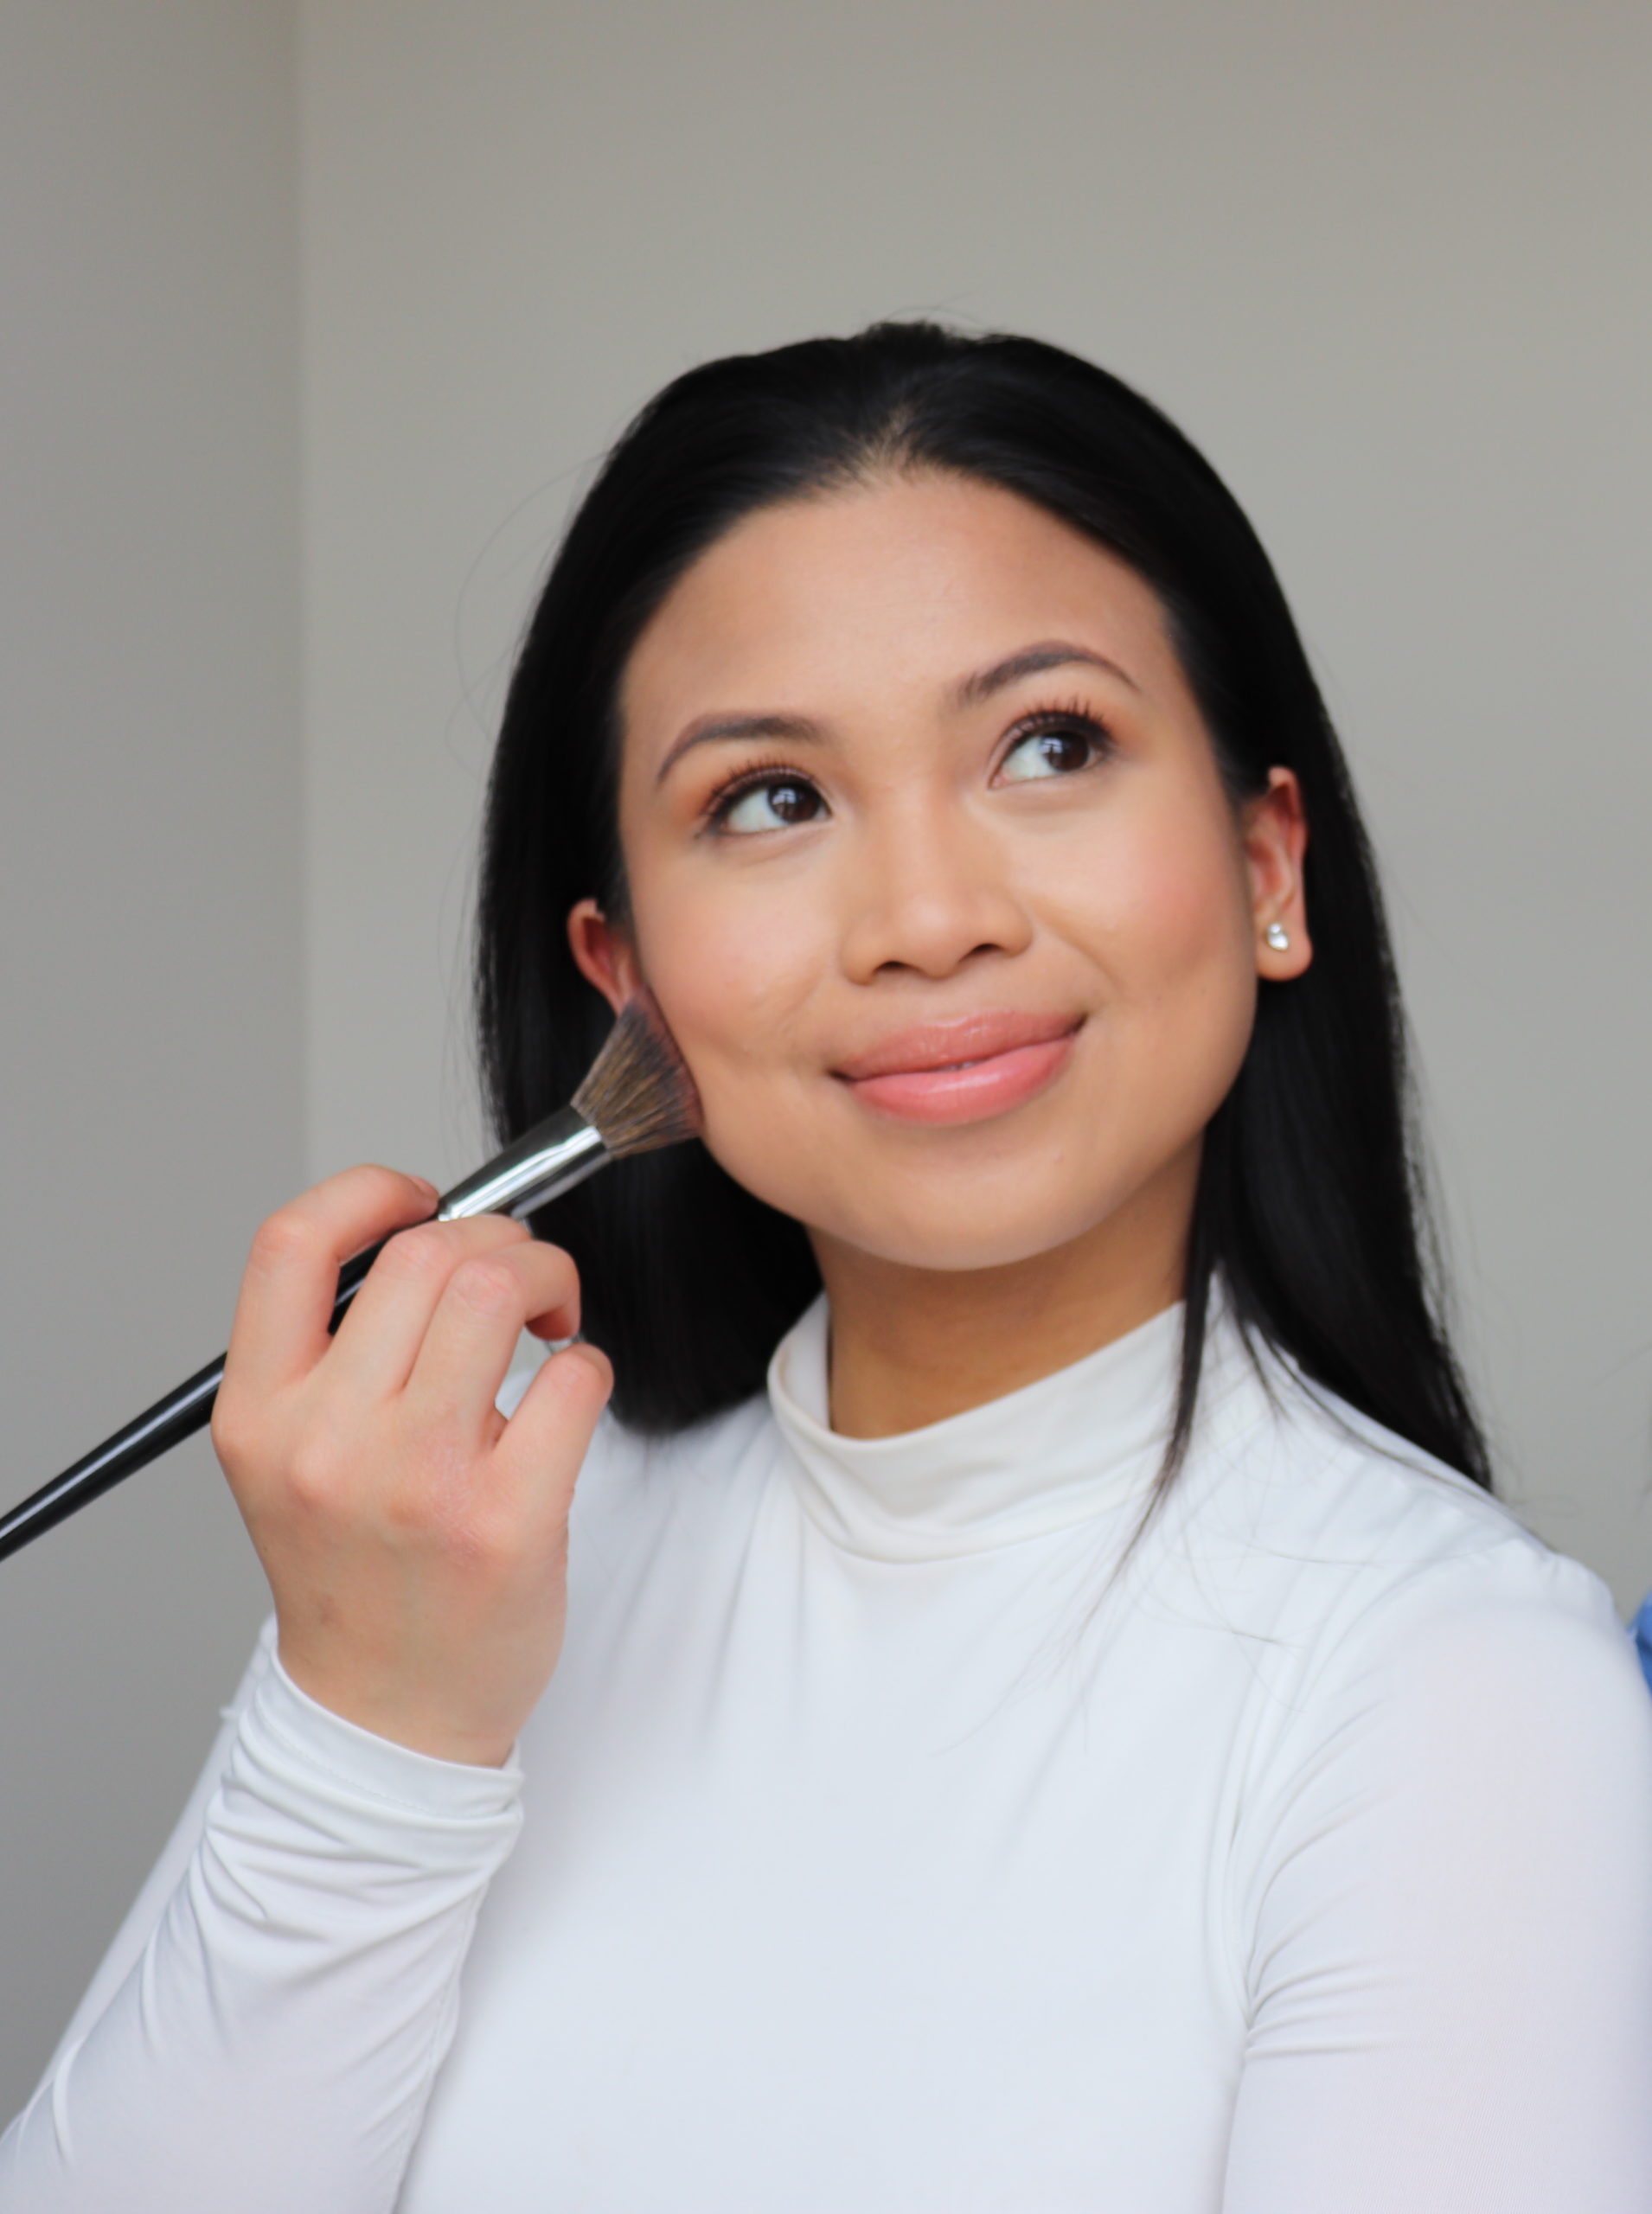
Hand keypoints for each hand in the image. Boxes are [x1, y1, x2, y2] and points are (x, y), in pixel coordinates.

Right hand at [210, 1165, 613, 1765]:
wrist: (387, 1717)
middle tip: (520, 1279)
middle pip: (424, 1254)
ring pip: (499, 1289)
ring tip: (549, 1322)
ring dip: (548, 1280)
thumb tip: (431, 1229)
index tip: (420, 1199)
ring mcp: (417, 1481)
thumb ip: (335, 1350)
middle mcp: (327, 1442)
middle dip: (498, 1238)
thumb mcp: (293, 1456)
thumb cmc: (356, 1573)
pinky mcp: (506, 1520)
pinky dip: (586, 1364)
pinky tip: (565, 1398)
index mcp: (259, 1414)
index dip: (369, 1192)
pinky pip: (573, 1375)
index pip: (292, 1244)